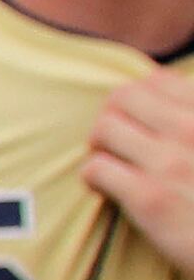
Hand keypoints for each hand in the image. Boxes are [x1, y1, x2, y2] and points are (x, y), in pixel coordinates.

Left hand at [87, 74, 193, 272]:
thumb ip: (191, 124)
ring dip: (100, 148)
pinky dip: (95, 179)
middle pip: (121, 98)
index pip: (156, 81)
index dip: (140, 103)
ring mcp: (172, 162)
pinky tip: (110, 191)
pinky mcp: (152, 198)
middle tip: (118, 145)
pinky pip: (96, 169)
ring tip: (113, 166)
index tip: (142, 126)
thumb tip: (160, 103)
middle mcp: (193, 129)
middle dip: (112, 118)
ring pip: (104, 129)